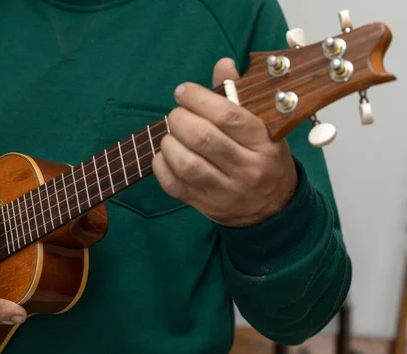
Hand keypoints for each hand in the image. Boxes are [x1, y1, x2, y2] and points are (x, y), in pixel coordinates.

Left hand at [153, 58, 297, 227]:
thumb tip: (222, 65)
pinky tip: (165, 155)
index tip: (184, 92)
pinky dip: (161, 166)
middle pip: (202, 138)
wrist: (273, 208)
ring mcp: (226, 190)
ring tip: (170, 134)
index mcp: (264, 143)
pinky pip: (174, 185)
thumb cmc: (264, 160)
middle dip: (180, 119)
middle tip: (177, 114)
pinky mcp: (206, 205)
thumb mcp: (263, 127)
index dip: (198, 98)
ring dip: (169, 143)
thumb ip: (239, 96)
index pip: (227, 115)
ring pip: (186, 164)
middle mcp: (247, 168)